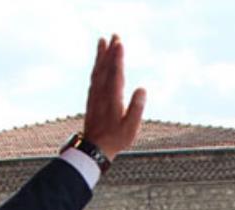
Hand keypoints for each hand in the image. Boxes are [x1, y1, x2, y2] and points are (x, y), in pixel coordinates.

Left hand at [82, 35, 145, 159]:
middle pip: (105, 67)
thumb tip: (142, 88)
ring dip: (100, 56)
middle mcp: (102, 94)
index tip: (119, 42)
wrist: (94, 149)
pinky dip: (96, 67)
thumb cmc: (116, 139)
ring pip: (97, 71)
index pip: (116, 73)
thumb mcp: (131, 127)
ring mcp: (95, 96)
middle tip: (114, 35)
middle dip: (110, 51)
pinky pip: (93, 78)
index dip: (117, 57)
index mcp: (113, 98)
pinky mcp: (92, 100)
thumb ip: (137, 107)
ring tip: (102, 42)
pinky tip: (97, 64)